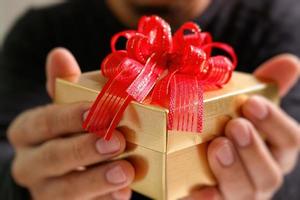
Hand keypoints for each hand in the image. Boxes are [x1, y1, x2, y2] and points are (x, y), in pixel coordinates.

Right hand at [8, 48, 134, 199]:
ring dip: (97, 179)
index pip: (44, 122)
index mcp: (28, 132)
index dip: (70, 117)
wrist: (59, 169)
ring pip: (64, 190)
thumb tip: (59, 53)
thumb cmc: (65, 132)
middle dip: (85, 149)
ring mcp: (44, 190)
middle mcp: (30, 162)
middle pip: (52, 157)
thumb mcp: (62, 108)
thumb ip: (62, 86)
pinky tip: (122, 193)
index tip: (98, 111)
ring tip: (126, 172)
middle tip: (117, 141)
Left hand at [185, 54, 299, 199]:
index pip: (289, 140)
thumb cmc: (226, 132)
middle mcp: (261, 175)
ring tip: (217, 147)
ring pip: (247, 191)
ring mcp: (239, 194)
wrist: (198, 164)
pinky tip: (199, 190)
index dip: (274, 122)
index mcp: (273, 152)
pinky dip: (208, 199)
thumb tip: (290, 62)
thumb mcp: (244, 111)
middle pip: (269, 171)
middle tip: (234, 126)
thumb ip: (265, 89)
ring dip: (233, 170)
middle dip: (253, 148)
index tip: (252, 103)